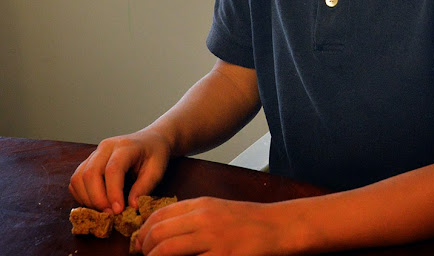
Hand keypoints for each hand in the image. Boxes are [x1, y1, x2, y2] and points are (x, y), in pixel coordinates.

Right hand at [68, 129, 170, 213]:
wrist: (151, 139)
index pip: (112, 169)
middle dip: (97, 199)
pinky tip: (96, 203)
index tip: (118, 211)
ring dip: (87, 199)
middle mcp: (106, 147)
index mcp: (125, 146)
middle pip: (90, 173)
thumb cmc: (155, 154)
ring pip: (78, 178)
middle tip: (110, 214)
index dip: (113, 192)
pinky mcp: (88, 162)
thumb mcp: (157, 170)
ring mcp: (95, 153)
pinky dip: (81, 195)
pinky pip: (76, 181)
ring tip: (104, 210)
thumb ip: (145, 187)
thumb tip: (131, 207)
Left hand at [135, 197, 288, 255]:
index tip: (139, 246)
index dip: (143, 232)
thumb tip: (160, 231)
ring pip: (167, 249)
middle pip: (158, 232)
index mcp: (200, 204)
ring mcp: (212, 239)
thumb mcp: (216, 209)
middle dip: (144, 249)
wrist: (275, 227)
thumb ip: (191, 216)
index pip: (159, 215)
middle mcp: (203, 219)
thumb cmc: (245, 221)